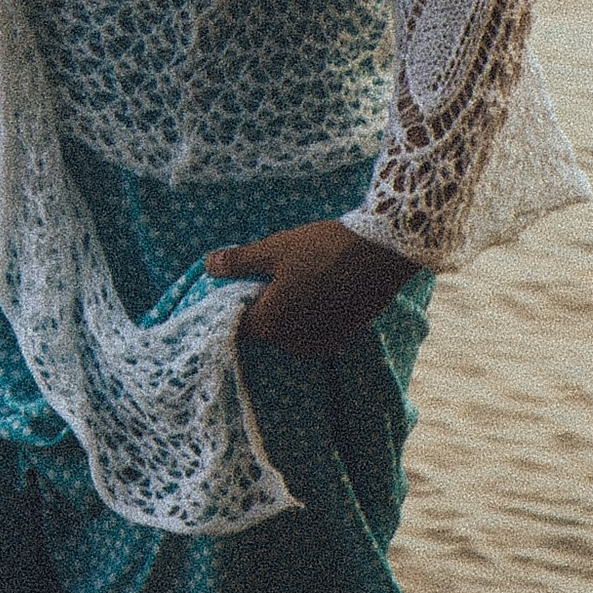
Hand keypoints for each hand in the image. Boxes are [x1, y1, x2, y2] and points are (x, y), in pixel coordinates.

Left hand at [205, 219, 412, 361]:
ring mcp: (322, 344)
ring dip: (289, 313)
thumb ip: (239, 261)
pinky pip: (314, 332)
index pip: (239, 326)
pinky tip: (319, 289)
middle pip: (266, 329)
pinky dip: (311, 316)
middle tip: (273, 275)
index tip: (242, 285)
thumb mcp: (275, 249)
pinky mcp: (343, 338)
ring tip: (300, 279)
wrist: (383, 252)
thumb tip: (209, 265)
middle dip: (265, 307)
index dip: (237, 306)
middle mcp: (294, 343)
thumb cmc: (324, 248)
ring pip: (290, 332)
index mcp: (272, 325)